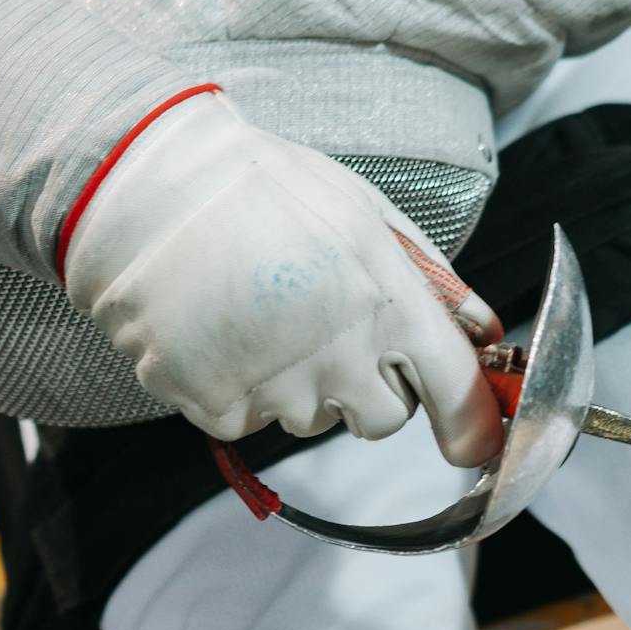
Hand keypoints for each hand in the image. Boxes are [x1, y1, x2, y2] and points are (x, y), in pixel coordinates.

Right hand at [63, 92, 505, 466]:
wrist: (146, 188)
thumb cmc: (260, 186)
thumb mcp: (362, 209)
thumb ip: (430, 277)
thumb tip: (484, 331)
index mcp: (384, 297)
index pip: (454, 390)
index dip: (472, 425)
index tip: (472, 443)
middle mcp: (337, 351)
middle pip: (384, 421)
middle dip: (370, 392)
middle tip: (332, 337)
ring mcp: (273, 383)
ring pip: (311, 419)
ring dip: (298, 385)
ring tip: (260, 316)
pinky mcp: (214, 402)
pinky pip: (247, 422)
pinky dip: (237, 390)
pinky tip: (220, 333)